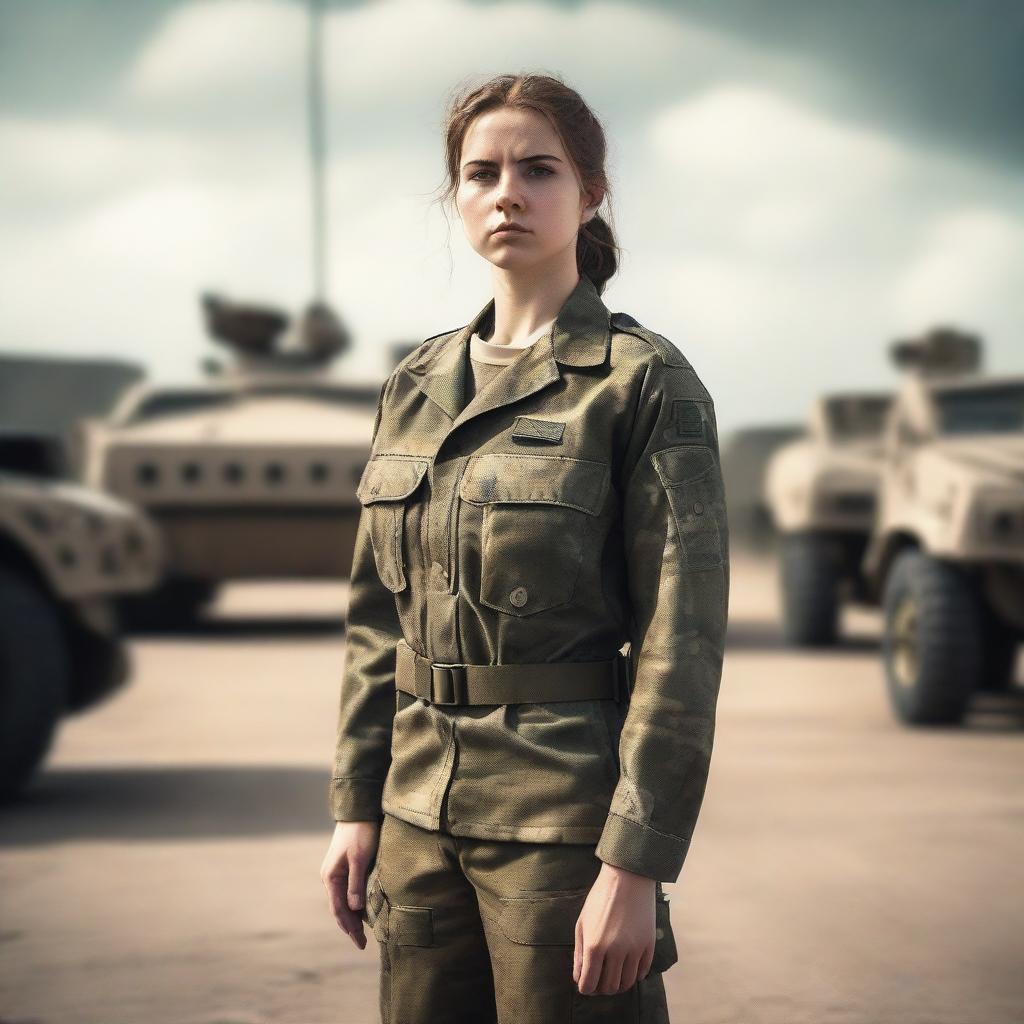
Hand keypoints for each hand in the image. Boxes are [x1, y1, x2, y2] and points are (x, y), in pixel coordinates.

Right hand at [320, 819, 379, 948]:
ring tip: (362, 932)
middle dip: (350, 927)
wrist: (358, 811)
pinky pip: (347, 892)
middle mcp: (330, 877)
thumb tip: (354, 909)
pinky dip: (353, 904)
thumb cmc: (360, 833)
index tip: (360, 943)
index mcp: (331, 877)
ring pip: (343, 901)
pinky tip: (362, 910)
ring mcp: (336, 872)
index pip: (339, 910)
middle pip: (339, 909)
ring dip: (351, 917)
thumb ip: (355, 883)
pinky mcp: (344, 867)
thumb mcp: (359, 857)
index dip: (350, 928)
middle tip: (362, 944)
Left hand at [573, 863, 656, 994]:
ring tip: (613, 975)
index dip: (586, 988)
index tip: (586, 984)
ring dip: (618, 984)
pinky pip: (642, 973)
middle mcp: (615, 951)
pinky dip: (633, 975)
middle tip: (600, 979)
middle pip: (609, 987)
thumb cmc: (600, 898)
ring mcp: (634, 949)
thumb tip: (579, 978)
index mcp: (594, 945)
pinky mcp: (648, 945)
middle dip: (601, 988)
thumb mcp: (582, 923)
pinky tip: (627, 967)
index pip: (589, 984)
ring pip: (626, 983)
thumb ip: (579, 953)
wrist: (628, 878)